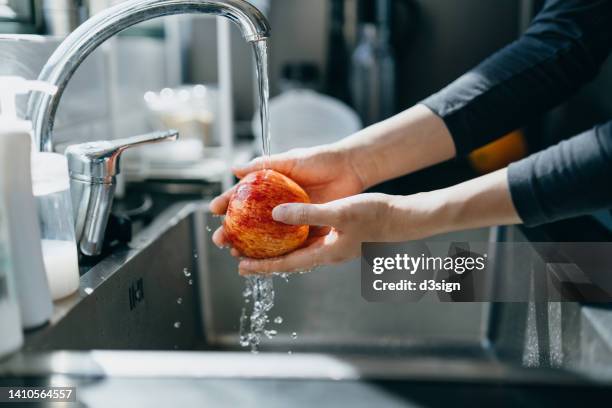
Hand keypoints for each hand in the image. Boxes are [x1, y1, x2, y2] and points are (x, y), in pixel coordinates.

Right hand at [210, 144, 365, 252]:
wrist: (350, 168)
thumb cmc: (321, 159)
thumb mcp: (290, 160)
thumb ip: (264, 165)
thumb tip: (234, 169)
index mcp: (271, 186)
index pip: (243, 196)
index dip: (227, 203)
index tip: (213, 211)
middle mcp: (279, 203)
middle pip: (250, 220)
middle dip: (232, 231)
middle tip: (220, 240)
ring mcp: (293, 217)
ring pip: (266, 235)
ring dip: (250, 246)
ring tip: (236, 253)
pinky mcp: (308, 227)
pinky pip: (290, 242)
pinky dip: (276, 252)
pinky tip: (264, 259)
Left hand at [237, 193, 397, 274]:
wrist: (401, 218)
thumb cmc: (374, 216)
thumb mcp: (339, 212)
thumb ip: (307, 214)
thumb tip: (276, 215)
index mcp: (326, 253)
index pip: (287, 264)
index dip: (262, 266)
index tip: (240, 267)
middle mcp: (326, 253)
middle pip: (289, 260)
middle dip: (264, 259)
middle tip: (239, 255)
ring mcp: (333, 246)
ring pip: (298, 251)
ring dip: (276, 248)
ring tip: (256, 243)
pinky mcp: (338, 236)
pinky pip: (308, 240)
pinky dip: (292, 236)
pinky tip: (285, 227)